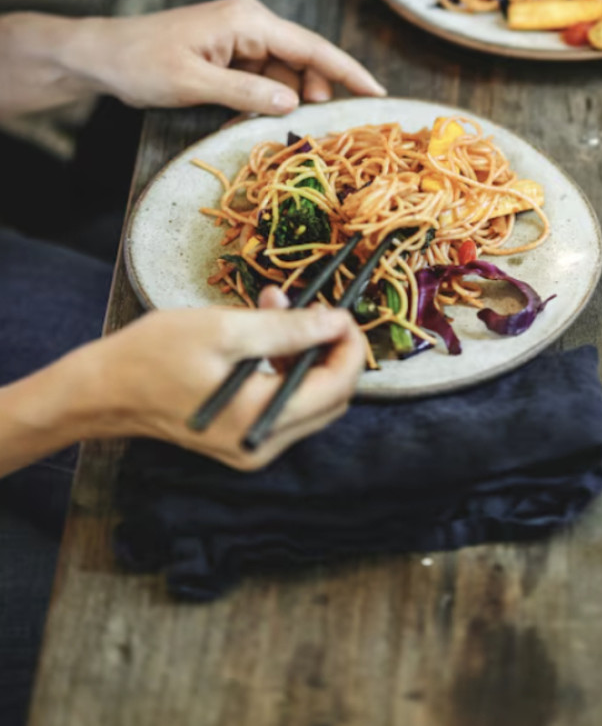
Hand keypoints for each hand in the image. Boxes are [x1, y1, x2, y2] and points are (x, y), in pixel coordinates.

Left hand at [70, 0, 385, 110]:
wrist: (103, 56)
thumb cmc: (142, 63)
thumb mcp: (193, 84)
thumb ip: (246, 93)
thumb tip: (293, 105)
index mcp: (249, 20)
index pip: (312, 47)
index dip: (348, 71)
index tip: (378, 91)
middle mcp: (252, 21)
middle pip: (304, 58)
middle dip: (316, 90)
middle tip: (320, 124)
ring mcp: (242, 35)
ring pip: (286, 70)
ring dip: (290, 96)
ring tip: (285, 123)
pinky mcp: (232, 50)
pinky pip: (265, 75)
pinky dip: (269, 96)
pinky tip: (262, 115)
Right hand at [71, 297, 364, 468]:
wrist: (105, 390)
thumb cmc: (155, 356)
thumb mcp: (226, 330)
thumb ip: (288, 329)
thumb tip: (337, 322)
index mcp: (261, 420)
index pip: (336, 388)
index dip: (349, 347)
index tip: (344, 311)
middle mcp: (262, 444)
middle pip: (329, 397)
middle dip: (327, 347)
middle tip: (310, 305)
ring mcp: (251, 444)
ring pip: (306, 395)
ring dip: (302, 349)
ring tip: (275, 303)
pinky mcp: (240, 436)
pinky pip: (280, 399)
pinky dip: (281, 363)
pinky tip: (263, 328)